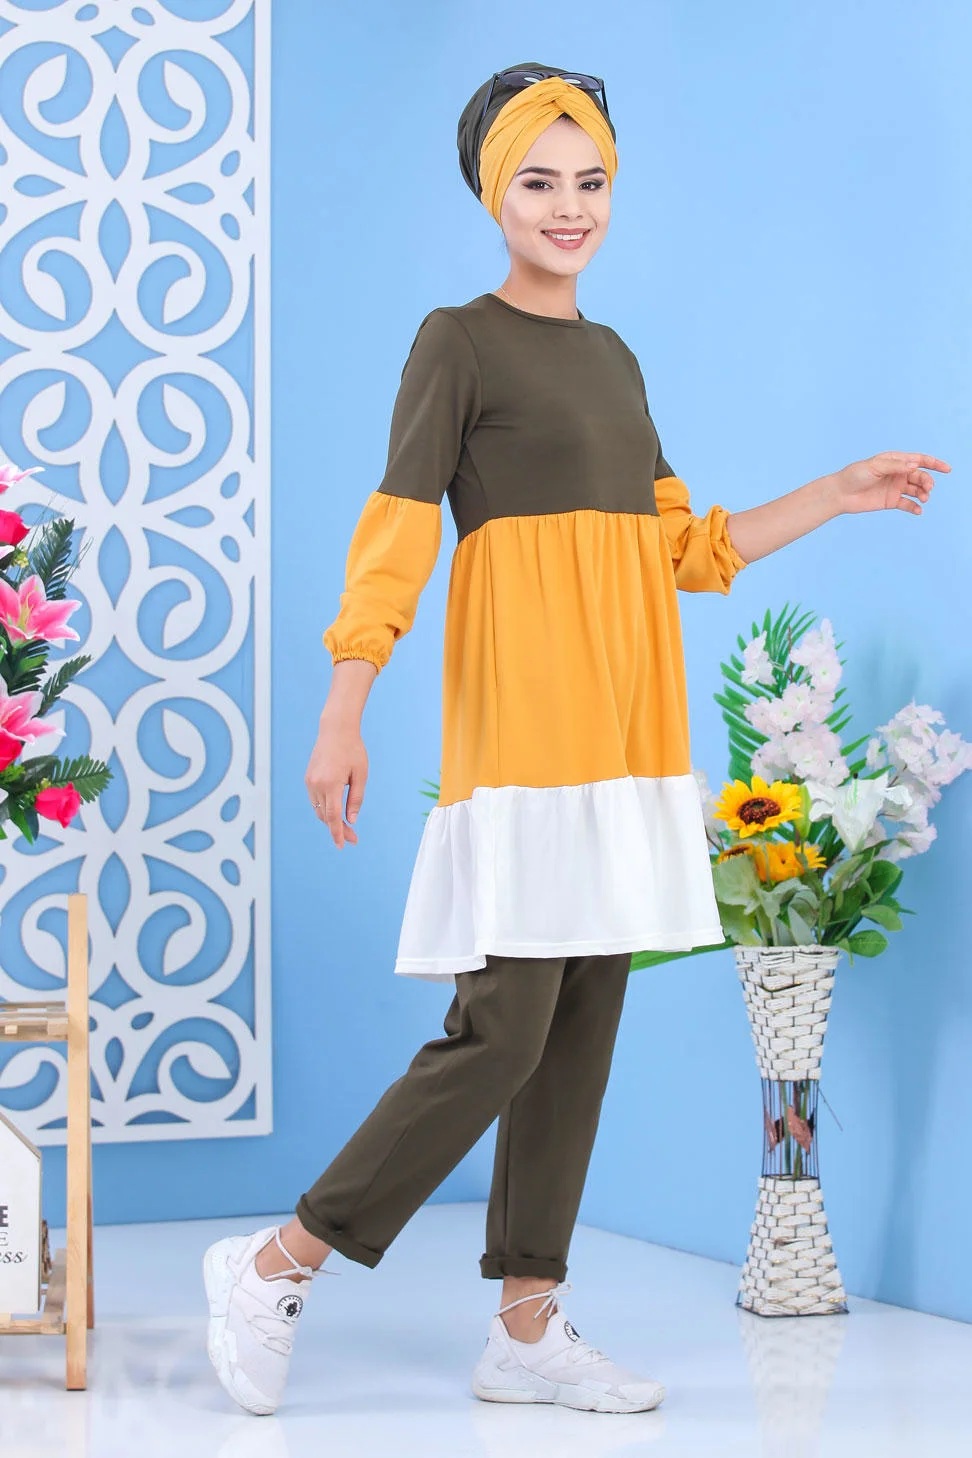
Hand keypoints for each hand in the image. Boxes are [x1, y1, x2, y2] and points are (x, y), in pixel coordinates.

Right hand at [305, 714, 366, 848]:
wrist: (336, 730)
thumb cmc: (353, 750)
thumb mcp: (360, 775)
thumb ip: (356, 799)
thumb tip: (351, 820)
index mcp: (331, 783)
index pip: (332, 816)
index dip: (337, 833)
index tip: (342, 845)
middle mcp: (316, 784)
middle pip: (325, 816)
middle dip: (338, 829)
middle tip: (353, 839)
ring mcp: (310, 782)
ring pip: (319, 809)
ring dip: (330, 820)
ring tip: (346, 827)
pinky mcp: (308, 779)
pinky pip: (316, 800)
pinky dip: (325, 809)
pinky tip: (336, 812)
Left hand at [830, 451, 950, 515]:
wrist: (840, 494)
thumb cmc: (855, 475)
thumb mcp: (875, 466)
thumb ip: (895, 465)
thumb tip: (914, 465)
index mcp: (895, 461)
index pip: (919, 460)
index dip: (934, 464)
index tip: (947, 469)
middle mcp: (897, 473)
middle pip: (919, 476)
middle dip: (927, 482)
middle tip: (928, 489)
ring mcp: (895, 487)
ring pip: (916, 490)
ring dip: (923, 494)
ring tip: (923, 498)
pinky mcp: (891, 501)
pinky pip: (907, 504)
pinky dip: (914, 507)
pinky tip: (918, 510)